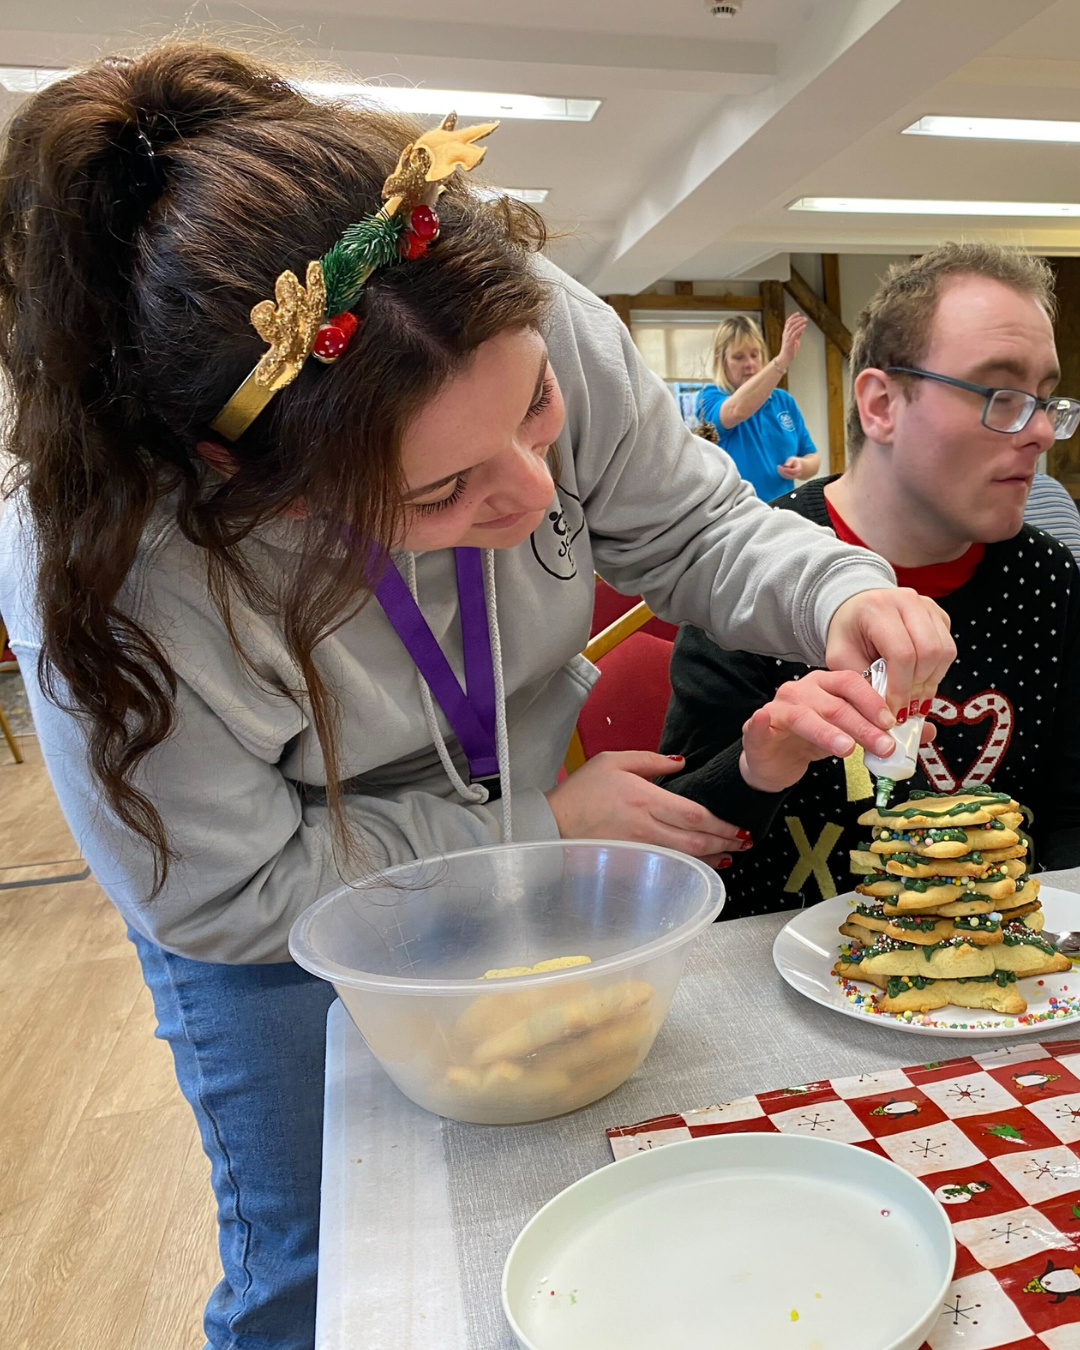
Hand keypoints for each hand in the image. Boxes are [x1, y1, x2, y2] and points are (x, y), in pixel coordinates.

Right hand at [545, 751, 750, 865]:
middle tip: (745, 843)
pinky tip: (699, 866)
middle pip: (695, 841)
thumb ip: (651, 761)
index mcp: (644, 799)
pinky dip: (687, 868)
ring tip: (729, 855)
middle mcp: (645, 826)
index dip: (721, 825)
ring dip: (711, 858)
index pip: (694, 816)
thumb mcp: (613, 761)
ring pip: (685, 858)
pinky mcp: (630, 864)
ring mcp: (638, 849)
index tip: (740, 829)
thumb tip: (682, 763)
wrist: (550, 823)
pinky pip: (667, 868)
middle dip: (725, 843)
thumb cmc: (581, 790)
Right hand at [739, 669, 935, 793]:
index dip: (874, 701)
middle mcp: (804, 689)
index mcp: (828, 685)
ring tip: (847, 749)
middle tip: (884, 745)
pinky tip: (766, 723)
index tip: (894, 722)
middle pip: (836, 702)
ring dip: (827, 731)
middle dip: (863, 724)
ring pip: (805, 714)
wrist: (774, 758)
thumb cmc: (813, 741)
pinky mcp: (758, 726)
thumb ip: (882, 732)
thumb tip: (926, 732)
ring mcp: (780, 706)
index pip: (854, 684)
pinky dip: (763, 723)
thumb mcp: (851, 736)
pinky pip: (761, 722)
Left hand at [777, 456, 801, 479]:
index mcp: (799, 469)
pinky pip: (784, 477)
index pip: (794, 471)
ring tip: (778, 467)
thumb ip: (789, 462)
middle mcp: (796, 474)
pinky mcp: (789, 478)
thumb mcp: (792, 459)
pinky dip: (781, 473)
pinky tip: (779, 469)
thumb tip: (785, 465)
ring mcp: (793, 477)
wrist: (797, 465)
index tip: (782, 466)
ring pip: (786, 476)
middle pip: (789, 475)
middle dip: (783, 471)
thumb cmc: (794, 461)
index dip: (788, 470)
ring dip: (781, 472)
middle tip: (778, 466)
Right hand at [778, 312, 807, 367]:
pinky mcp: (790, 342)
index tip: (798, 313)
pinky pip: (795, 333)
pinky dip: (800, 329)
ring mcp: (787, 338)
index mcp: (785, 333)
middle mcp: (785, 334)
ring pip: (793, 327)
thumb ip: (798, 334)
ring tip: (805, 320)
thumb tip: (802, 328)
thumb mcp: (794, 340)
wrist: (785, 358)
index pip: (788, 322)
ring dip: (799, 323)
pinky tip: (804, 326)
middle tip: (804, 318)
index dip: (793, 317)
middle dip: (798, 319)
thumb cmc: (790, 350)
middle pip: (790, 323)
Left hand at [825, 588, 954, 714]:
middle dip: (918, 687)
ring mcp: (927, 606)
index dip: (901, 687)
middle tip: (906, 709)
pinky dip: (937, 671)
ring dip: (931, 682)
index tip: (894, 710)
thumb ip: (861, 681)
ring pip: (944, 651)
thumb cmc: (848, 633)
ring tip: (914, 700)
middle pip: (929, 651)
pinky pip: (948, 648)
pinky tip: (919, 682)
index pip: (902, 653)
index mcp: (877, 608)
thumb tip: (885, 710)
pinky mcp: (939, 615)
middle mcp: (906, 601)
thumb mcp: (840, 658)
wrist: (857, 609)